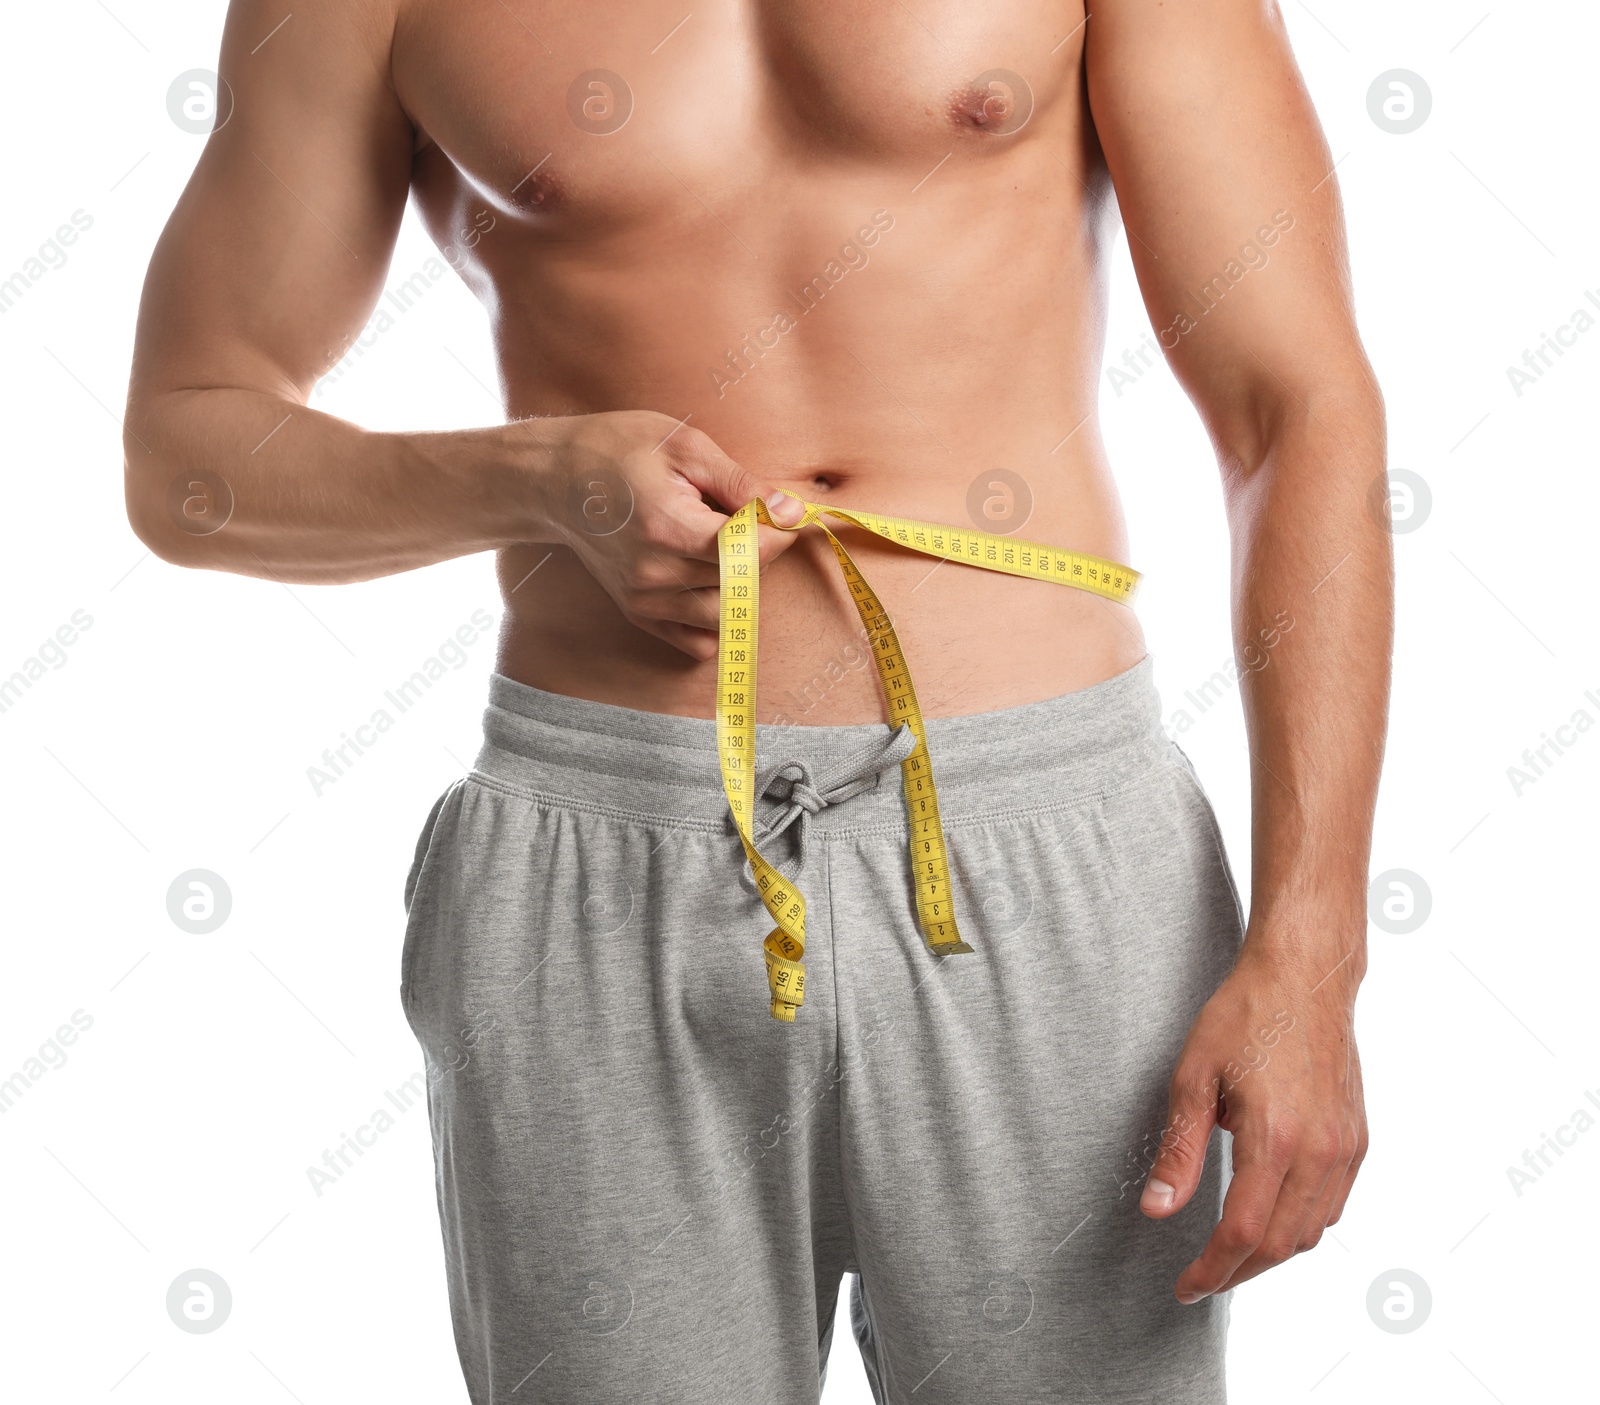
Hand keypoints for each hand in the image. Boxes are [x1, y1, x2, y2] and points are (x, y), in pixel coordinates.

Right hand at [538, 411, 805, 658]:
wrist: (555, 478)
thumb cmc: (620, 449)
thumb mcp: (686, 447)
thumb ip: (743, 485)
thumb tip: (792, 512)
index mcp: (669, 529)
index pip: (753, 552)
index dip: (778, 529)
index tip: (776, 508)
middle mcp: (655, 574)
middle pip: (744, 580)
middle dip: (757, 549)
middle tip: (735, 514)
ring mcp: (644, 600)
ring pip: (726, 612)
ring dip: (738, 582)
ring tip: (716, 543)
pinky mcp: (639, 614)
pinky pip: (698, 641)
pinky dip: (715, 617)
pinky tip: (706, 578)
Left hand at [1139, 943, 1366, 1300]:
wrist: (1305, 977)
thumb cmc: (1245, 1016)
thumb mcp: (1193, 1077)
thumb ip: (1179, 1151)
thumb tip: (1157, 1210)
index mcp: (1276, 1139)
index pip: (1242, 1233)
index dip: (1210, 1270)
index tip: (1184, 1286)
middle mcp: (1320, 1152)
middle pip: (1279, 1244)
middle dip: (1237, 1273)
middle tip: (1200, 1280)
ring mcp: (1346, 1148)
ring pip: (1311, 1231)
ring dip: (1269, 1254)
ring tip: (1230, 1256)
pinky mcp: (1358, 1139)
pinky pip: (1332, 1205)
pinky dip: (1300, 1226)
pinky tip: (1271, 1219)